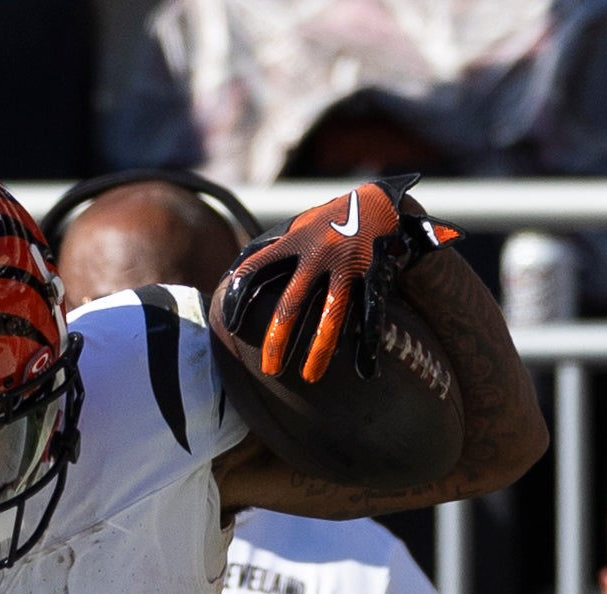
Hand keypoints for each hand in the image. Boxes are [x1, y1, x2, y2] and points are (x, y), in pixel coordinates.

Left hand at [221, 174, 454, 383]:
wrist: (378, 203)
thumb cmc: (328, 222)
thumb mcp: (297, 227)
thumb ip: (270, 250)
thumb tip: (233, 276)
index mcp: (294, 241)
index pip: (257, 269)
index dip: (239, 296)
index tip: (229, 324)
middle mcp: (317, 253)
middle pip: (291, 303)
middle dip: (278, 340)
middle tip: (270, 370)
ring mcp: (346, 265)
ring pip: (330, 315)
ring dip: (319, 350)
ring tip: (309, 377)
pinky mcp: (372, 274)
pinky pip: (370, 314)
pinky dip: (367, 344)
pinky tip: (364, 370)